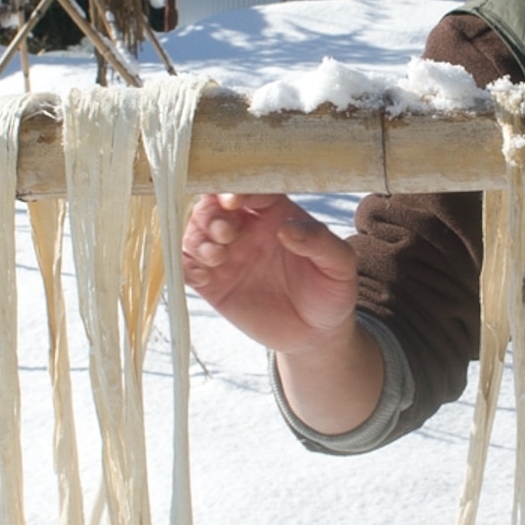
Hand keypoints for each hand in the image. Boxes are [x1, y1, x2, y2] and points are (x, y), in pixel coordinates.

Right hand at [179, 193, 359, 353]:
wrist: (317, 335)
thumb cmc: (331, 292)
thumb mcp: (339, 265)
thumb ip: (319, 242)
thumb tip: (287, 228)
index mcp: (275, 214)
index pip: (249, 189)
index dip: (236, 189)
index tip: (233, 201)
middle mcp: (246, 228)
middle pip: (212, 205)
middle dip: (211, 214)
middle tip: (226, 234)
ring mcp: (227, 255)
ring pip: (195, 232)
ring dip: (197, 239)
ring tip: (217, 257)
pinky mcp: (213, 283)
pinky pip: (187, 267)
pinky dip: (185, 267)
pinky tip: (202, 277)